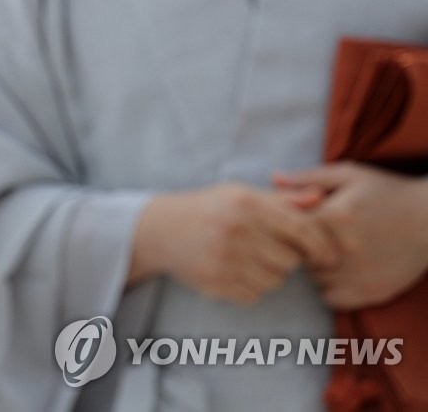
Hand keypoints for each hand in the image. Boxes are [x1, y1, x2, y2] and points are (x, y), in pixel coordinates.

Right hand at [130, 183, 340, 304]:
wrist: (160, 228)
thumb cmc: (209, 208)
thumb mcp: (241, 194)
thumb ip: (282, 199)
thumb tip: (320, 197)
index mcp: (246, 204)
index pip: (301, 228)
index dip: (322, 244)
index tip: (330, 255)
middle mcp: (236, 230)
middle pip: (291, 260)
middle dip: (289, 258)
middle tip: (271, 249)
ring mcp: (224, 258)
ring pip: (275, 280)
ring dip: (271, 274)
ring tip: (251, 259)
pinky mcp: (215, 282)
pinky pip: (254, 294)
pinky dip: (251, 287)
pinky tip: (235, 270)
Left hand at [274, 163, 427, 308]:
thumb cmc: (387, 192)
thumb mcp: (348, 174)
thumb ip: (308, 178)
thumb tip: (273, 180)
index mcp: (335, 216)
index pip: (289, 227)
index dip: (289, 224)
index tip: (298, 220)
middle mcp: (344, 249)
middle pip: (298, 254)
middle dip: (300, 246)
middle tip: (314, 237)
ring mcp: (359, 274)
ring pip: (312, 277)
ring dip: (314, 267)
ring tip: (330, 252)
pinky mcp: (372, 293)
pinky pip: (330, 298)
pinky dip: (330, 288)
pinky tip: (340, 271)